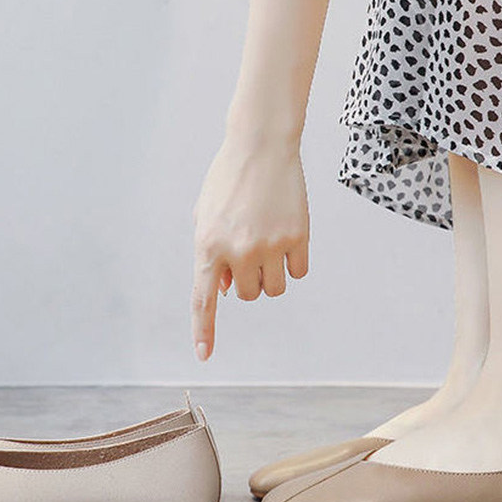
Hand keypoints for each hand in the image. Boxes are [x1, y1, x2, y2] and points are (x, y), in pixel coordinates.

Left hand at [190, 134, 309, 360]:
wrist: (260, 145)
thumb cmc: (228, 180)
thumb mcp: (205, 214)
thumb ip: (209, 254)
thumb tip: (223, 289)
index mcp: (207, 245)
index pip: (203, 299)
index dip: (204, 330)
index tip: (203, 355)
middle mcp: (238, 250)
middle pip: (245, 295)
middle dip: (245, 280)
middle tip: (248, 251)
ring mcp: (269, 245)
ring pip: (273, 289)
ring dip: (270, 276)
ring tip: (267, 244)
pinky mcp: (297, 236)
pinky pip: (298, 273)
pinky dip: (293, 263)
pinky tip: (287, 235)